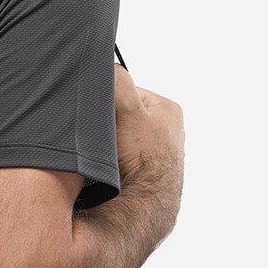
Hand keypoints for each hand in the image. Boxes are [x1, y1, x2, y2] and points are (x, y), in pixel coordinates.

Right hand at [113, 64, 184, 211]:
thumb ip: (116, 80)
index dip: (108, 100)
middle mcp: (168, 131)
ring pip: (122, 140)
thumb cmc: (143, 158)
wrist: (146, 202)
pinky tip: (112, 169)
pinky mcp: (150, 174)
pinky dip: (115, 163)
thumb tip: (103, 66)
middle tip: (101, 136)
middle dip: (109, 124)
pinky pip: (124, 160)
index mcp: (167, 109)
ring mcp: (159, 154)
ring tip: (107, 154)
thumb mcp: (125, 106)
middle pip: (124, 116)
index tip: (100, 114)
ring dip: (110, 146)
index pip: (128, 92)